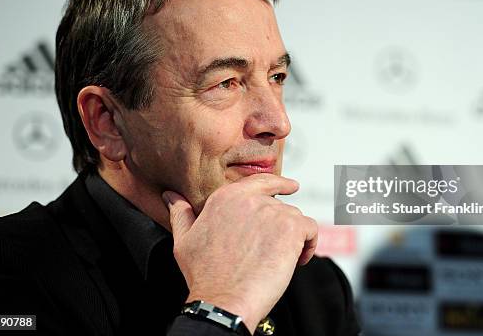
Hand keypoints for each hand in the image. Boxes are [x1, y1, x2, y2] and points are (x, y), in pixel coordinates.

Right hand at [162, 173, 316, 333]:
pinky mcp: (291, 228)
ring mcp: (272, 212)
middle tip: (269, 252)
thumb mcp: (184, 240)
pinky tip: (297, 260)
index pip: (261, 181)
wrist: (223, 300)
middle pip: (279, 206)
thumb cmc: (205, 275)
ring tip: (278, 260)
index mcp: (226, 197)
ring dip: (292, 239)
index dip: (279, 184)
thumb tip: (172, 197)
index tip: (291, 187)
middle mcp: (251, 199)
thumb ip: (181, 213)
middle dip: (279, 228)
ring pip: (295, 218)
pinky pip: (310, 230)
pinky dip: (309, 245)